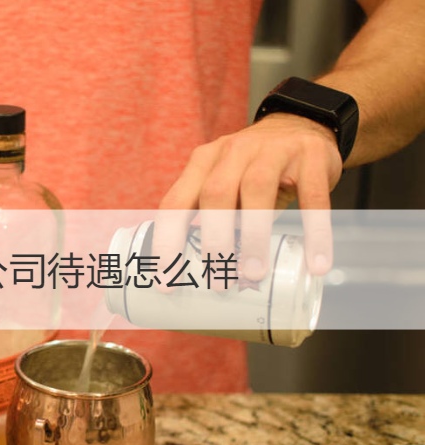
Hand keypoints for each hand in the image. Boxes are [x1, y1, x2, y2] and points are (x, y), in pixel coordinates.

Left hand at [154, 113, 342, 284]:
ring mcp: (272, 150)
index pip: (175, 202)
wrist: (303, 124)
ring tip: (255, 273)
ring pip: (256, 190)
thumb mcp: (226, 182)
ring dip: (254, 236)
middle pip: (215, 194)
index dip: (167, 241)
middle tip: (218, 281)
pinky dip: (314, 232)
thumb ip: (212, 216)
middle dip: (213, 241)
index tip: (166, 278)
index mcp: (203, 162)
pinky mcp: (311, 156)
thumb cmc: (254, 169)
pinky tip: (316, 263)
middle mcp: (233, 152)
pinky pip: (313, 198)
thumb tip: (201, 272)